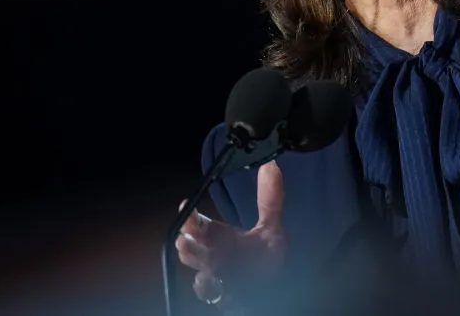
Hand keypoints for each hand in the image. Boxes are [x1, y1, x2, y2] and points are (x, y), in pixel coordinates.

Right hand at [176, 161, 286, 304]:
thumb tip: (271, 165)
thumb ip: (270, 199)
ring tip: (190, 250)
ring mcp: (215, 274)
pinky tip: (208, 278)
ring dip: (192, 259)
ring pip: (196, 266)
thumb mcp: (271, 228)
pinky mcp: (221, 293)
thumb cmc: (265, 258)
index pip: (198, 224)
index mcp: (220, 237)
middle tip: (187, 234)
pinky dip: (206, 285)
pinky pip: (207, 291)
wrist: (273, 289)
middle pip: (190, 244)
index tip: (186, 207)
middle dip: (186, 239)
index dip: (190, 216)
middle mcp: (213, 254)